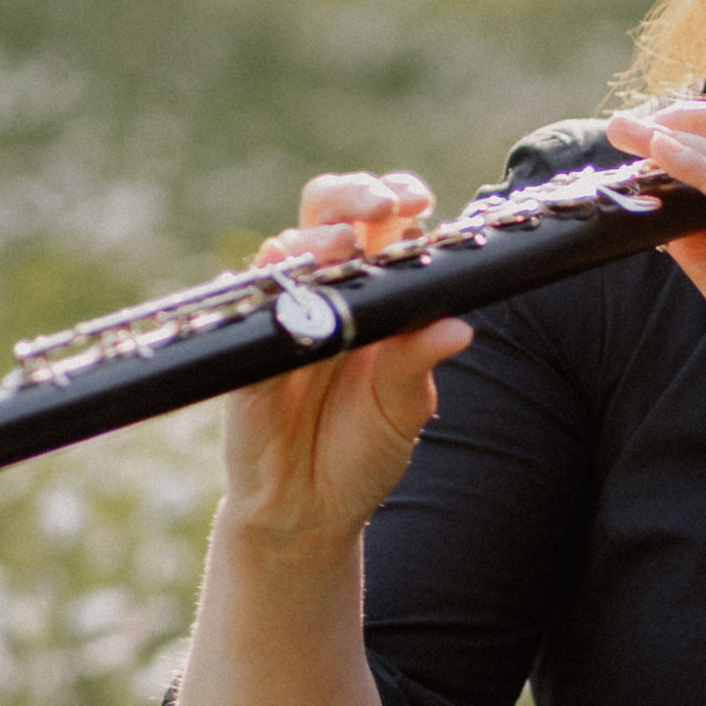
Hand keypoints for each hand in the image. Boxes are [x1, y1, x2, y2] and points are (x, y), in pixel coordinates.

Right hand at [215, 170, 473, 549]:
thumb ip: (419, 363)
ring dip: (316, 238)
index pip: (382, 225)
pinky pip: (249, 307)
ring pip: (288, 248)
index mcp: (375, 295)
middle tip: (381, 205)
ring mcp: (283, 315)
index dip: (396, 199)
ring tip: (343, 246)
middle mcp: (327, 293)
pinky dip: (264, 285)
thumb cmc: (362, 448)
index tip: (416, 202)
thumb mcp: (403, 407)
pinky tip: (281, 276)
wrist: (310, 510)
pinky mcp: (247, 350)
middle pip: (328, 214)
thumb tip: (458, 327)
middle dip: (354, 194)